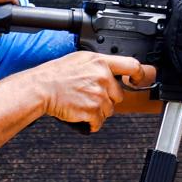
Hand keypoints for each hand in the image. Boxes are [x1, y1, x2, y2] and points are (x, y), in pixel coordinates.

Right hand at [30, 52, 153, 131]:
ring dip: (97, 110)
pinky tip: (79, 112)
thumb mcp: (80, 59)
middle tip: (90, 95)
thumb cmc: (56, 74)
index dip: (140, 74)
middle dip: (107, 98)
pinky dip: (90, 122)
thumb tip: (111, 70)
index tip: (139, 79)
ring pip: (109, 110)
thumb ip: (99, 64)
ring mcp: (99, 95)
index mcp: (101, 62)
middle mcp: (103, 77)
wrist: (41, 88)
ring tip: (81, 102)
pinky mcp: (93, 111)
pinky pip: (99, 122)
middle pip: (119, 95)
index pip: (132, 65)